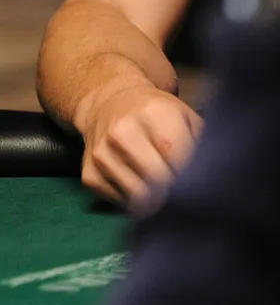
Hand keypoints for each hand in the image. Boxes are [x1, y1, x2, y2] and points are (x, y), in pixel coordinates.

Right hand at [76, 83, 200, 213]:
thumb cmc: (156, 114)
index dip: (190, 177)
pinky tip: (139, 187)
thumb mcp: (186, 117)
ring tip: (163, 190)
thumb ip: (202, 146)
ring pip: (137, 197)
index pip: (175, 157)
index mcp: (153, 113)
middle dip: (175, 193)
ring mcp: (101, 153)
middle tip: (185, 193)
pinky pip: (118, 202)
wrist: (108, 102)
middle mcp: (122, 132)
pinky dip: (133, 202)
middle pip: (156, 181)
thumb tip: (217, 181)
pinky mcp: (88, 172)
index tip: (199, 182)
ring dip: (155, 201)